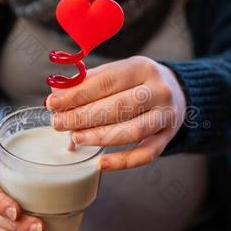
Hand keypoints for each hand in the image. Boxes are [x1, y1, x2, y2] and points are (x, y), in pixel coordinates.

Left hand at [46, 56, 186, 170]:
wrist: (177, 91)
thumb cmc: (137, 82)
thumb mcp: (118, 72)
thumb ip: (89, 82)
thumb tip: (57, 95)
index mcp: (142, 68)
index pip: (106, 82)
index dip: (77, 94)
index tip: (53, 103)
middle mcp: (158, 91)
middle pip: (117, 107)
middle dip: (83, 117)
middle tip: (59, 123)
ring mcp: (165, 116)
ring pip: (131, 131)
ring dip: (99, 137)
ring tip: (75, 138)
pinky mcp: (167, 138)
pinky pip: (146, 154)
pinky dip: (122, 162)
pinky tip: (100, 163)